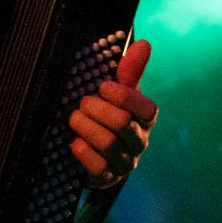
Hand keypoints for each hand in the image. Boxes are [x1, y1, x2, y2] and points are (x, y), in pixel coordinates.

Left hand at [68, 38, 157, 188]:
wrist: (94, 150)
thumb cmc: (108, 113)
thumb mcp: (117, 91)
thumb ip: (130, 70)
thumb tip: (143, 43)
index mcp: (145, 119)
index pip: (147, 109)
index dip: (125, 97)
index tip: (103, 87)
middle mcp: (139, 142)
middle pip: (123, 124)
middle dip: (97, 110)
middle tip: (83, 102)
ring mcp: (125, 162)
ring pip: (109, 144)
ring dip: (86, 127)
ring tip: (74, 118)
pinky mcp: (108, 179)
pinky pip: (97, 167)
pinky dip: (83, 151)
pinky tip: (75, 142)